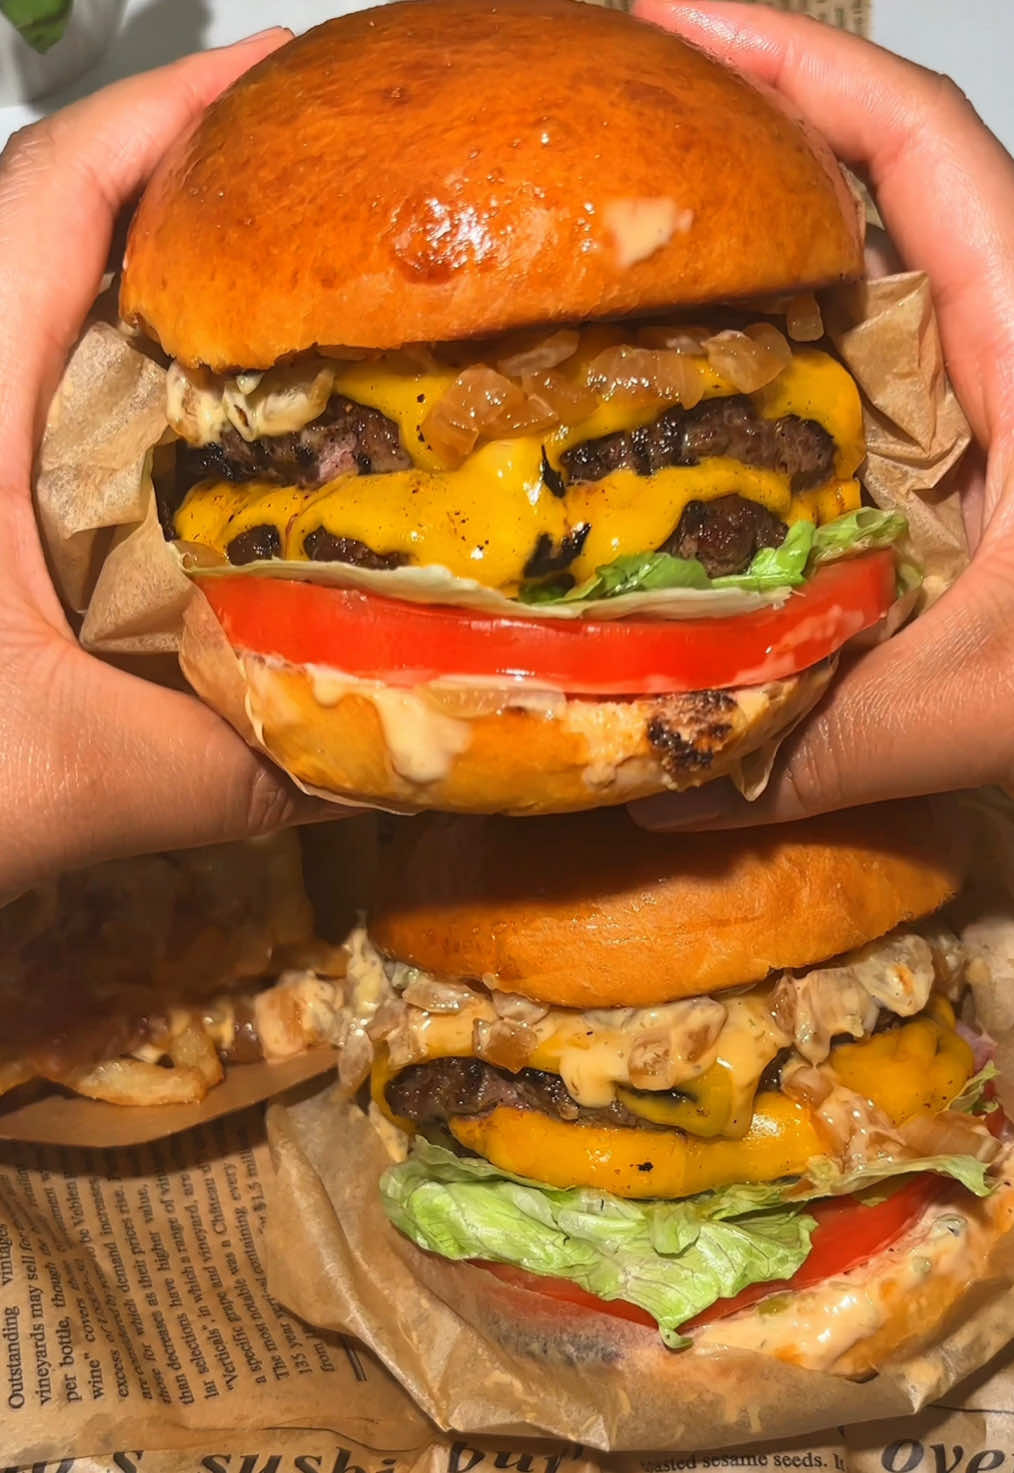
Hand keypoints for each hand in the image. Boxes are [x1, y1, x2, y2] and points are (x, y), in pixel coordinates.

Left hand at [0, 31, 332, 899]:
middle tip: (350, 201)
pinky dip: (147, 389)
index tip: (296, 76)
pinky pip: (57, 399)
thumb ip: (225, 769)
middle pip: (73, 230)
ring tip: (317, 301)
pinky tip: (224, 439)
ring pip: (67, 316)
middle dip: (211, 192)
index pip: (56, 195)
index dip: (178, 114)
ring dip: (185, 295)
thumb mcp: (55, 782)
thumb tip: (387, 756)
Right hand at [631, 0, 1013, 829]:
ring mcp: (996, 370)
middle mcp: (1010, 331)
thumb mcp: (977, 706)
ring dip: (760, 244)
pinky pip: (880, 348)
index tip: (659, 22)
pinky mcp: (986, 427)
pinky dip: (796, 342)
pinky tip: (716, 392)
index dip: (785, 59)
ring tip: (625, 252)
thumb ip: (821, 746)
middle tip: (599, 146)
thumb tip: (663, 800)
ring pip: (874, 261)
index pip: (910, 141)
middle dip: (739, 138)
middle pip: (874, 175)